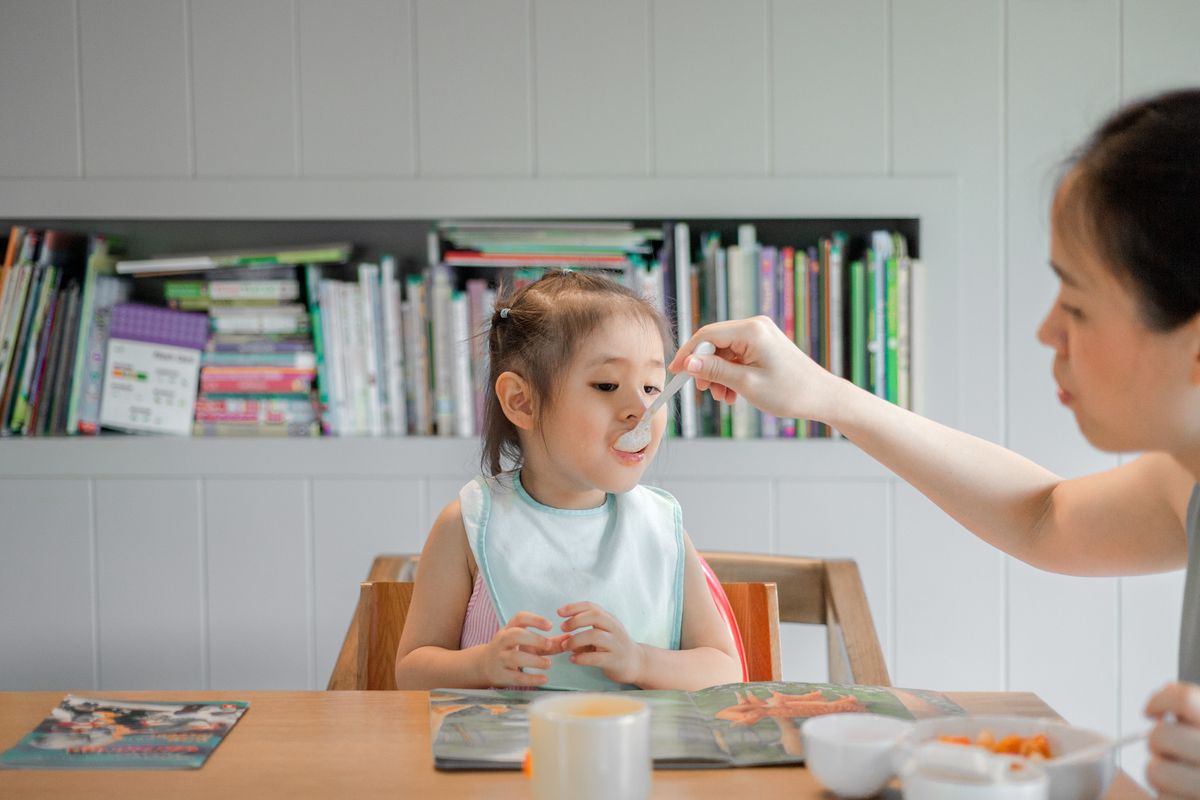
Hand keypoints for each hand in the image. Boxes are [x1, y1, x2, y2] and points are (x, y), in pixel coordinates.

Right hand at [477, 611, 563, 687]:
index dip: (535, 620)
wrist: (485, 665)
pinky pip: (515, 677)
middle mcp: (502, 640)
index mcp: (510, 628)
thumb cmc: (513, 650)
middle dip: (533, 639)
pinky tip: (544, 679)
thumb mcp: (528, 643)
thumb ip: (549, 642)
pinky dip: (531, 679)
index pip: (520, 618)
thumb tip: (570, 639)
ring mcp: (499, 658)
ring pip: (514, 657)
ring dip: (533, 660)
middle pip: (514, 635)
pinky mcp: (500, 674)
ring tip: (549, 664)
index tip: (550, 626)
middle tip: (549, 645)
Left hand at [559, 601, 644, 685]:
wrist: (636, 663)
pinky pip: (597, 657)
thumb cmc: (614, 647)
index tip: (559, 612)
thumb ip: (584, 631)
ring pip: (595, 636)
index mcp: (609, 619)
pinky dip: (581, 658)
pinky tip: (572, 659)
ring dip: (576, 640)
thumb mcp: (602, 633)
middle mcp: (614, 629)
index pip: (592, 607)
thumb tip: (560, 635)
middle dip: (576, 620)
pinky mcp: (615, 661)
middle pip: (595, 616)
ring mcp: (616, 644)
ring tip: (566, 646)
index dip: (574, 607)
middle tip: (563, 628)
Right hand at [668, 316, 842, 422]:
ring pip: (725, 352)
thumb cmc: (790, 391)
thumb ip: (715, 371)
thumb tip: (688, 363)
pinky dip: (731, 373)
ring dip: (719, 374)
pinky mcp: (764, 345)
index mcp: (751, 330)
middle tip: (705, 391)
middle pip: (714, 343)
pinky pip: (737, 356)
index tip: (675, 372)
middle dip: (706, 368)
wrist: (823, 397)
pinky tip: (733, 393)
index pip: (707, 335)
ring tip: (724, 397)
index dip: (688, 354)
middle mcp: (755, 326)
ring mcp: (761, 335)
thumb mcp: (746, 383)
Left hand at [1144, 681, 1199, 798]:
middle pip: (1162, 736)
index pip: (1186, 700)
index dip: (1160, 701)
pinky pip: (1162, 798)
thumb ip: (1195, 711)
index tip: (1153, 711)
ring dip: (1159, 772)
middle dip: (1158, 742)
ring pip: (1155, 770)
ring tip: (1177, 776)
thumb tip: (1168, 690)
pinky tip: (1182, 793)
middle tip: (1169, 750)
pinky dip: (1166, 796)